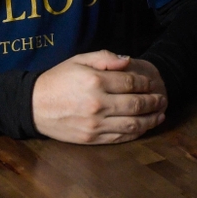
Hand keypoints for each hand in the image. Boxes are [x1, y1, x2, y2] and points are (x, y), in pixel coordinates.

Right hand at [32, 50, 166, 143]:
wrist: (34, 105)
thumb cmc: (58, 80)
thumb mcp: (78, 60)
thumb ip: (105, 58)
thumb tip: (128, 60)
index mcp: (94, 82)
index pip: (131, 82)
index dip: (146, 83)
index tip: (152, 83)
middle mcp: (97, 104)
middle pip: (136, 104)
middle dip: (153, 101)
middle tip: (162, 98)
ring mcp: (95, 124)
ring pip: (132, 124)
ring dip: (151, 120)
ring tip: (161, 114)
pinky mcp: (92, 139)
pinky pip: (120, 138)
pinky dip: (136, 133)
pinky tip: (144, 127)